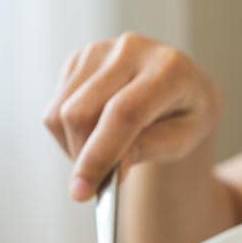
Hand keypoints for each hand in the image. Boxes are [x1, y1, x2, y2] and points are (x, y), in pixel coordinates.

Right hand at [43, 32, 221, 201]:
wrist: (181, 87)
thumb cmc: (186, 117)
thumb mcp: (183, 140)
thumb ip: (148, 150)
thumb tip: (112, 170)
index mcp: (169, 68)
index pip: (123, 113)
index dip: (99, 154)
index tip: (81, 192)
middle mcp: (132, 50)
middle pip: (82, 112)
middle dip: (83, 157)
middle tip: (97, 183)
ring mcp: (101, 50)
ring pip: (61, 113)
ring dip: (74, 147)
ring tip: (105, 154)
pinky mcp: (79, 59)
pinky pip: (54, 108)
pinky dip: (67, 134)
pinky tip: (95, 135)